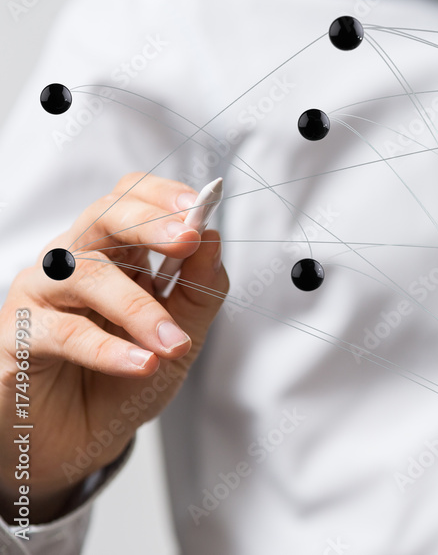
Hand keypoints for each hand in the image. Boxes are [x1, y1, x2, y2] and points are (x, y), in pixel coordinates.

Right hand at [0, 172, 228, 522]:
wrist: (75, 444)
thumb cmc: (122, 383)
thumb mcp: (179, 337)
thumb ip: (199, 291)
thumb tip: (214, 239)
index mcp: (114, 254)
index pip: (130, 198)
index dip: (163, 197)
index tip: (199, 209)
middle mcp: (73, 263)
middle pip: (103, 217)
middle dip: (149, 223)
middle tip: (188, 240)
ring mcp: (40, 295)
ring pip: (86, 275)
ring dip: (140, 309)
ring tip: (175, 345)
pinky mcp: (16, 337)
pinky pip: (62, 332)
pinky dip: (108, 349)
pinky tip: (142, 365)